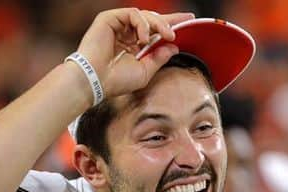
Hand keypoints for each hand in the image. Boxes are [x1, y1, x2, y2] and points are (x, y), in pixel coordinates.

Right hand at [75, 9, 194, 101]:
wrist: (97, 80)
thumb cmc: (118, 80)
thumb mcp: (146, 71)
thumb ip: (159, 58)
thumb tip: (174, 47)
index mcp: (136, 45)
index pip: (156, 31)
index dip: (172, 24)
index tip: (189, 20)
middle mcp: (128, 33)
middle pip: (152, 20)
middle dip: (168, 22)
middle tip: (180, 29)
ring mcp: (119, 25)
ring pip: (144, 15)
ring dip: (159, 24)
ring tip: (166, 36)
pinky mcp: (109, 18)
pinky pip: (132, 14)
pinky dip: (142, 24)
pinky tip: (144, 39)